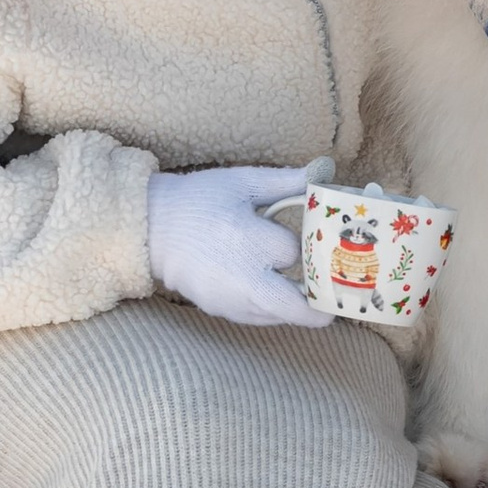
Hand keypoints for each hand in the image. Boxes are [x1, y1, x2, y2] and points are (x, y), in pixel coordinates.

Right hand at [145, 165, 329, 326]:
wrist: (153, 229)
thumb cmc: (199, 201)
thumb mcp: (242, 182)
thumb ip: (285, 182)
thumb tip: (324, 170)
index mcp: (246, 237)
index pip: (292, 250)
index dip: (300, 243)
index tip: (299, 234)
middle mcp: (240, 276)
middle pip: (295, 306)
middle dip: (320, 305)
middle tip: (334, 299)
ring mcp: (230, 299)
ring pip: (280, 316)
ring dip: (297, 305)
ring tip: (307, 289)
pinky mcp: (222, 311)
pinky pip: (260, 318)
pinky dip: (274, 309)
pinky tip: (274, 291)